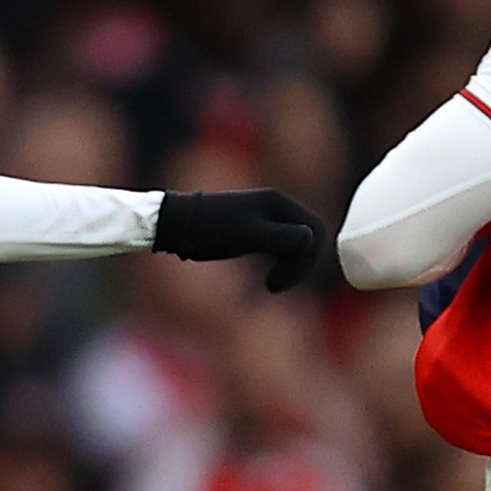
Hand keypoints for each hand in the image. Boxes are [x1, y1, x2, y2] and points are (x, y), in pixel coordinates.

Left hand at [154, 189, 320, 292]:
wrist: (176, 223)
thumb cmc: (210, 231)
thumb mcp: (248, 237)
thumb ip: (282, 237)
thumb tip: (310, 238)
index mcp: (278, 204)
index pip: (315, 231)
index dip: (307, 259)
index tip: (283, 280)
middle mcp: (275, 206)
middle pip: (308, 237)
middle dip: (300, 265)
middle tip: (275, 287)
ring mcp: (265, 216)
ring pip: (295, 244)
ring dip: (290, 267)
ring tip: (270, 287)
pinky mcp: (254, 227)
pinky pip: (280, 246)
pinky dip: (279, 263)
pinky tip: (267, 280)